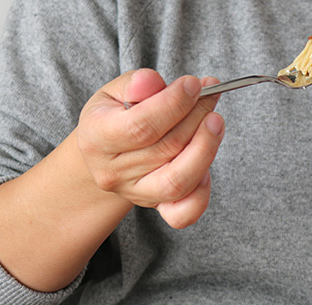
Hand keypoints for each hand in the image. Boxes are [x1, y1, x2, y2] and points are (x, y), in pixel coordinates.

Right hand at [77, 68, 224, 227]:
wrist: (107, 156)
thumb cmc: (115, 117)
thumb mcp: (115, 92)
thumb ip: (134, 84)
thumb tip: (153, 83)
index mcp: (96, 139)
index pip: (141, 126)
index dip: (174, 104)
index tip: (193, 84)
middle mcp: (113, 173)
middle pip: (166, 149)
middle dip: (197, 117)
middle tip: (212, 93)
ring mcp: (136, 194)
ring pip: (178, 181)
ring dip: (205, 149)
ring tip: (215, 122)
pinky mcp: (156, 207)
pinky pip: (184, 213)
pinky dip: (202, 191)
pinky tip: (207, 163)